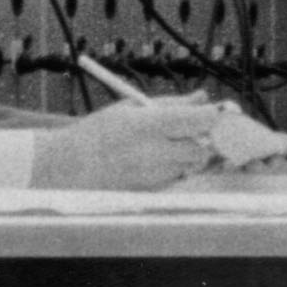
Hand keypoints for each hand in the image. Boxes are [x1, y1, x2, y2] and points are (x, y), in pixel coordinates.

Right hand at [35, 96, 272, 191]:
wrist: (69, 167)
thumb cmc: (99, 132)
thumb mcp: (131, 108)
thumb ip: (171, 104)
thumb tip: (202, 97)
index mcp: (150, 125)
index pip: (201, 121)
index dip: (214, 116)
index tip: (217, 112)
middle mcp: (155, 152)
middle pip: (203, 147)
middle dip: (204, 138)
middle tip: (194, 129)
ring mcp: (154, 174)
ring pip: (192, 164)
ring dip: (191, 153)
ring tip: (167, 143)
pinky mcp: (152, 190)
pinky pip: (178, 177)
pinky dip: (176, 167)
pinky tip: (156, 159)